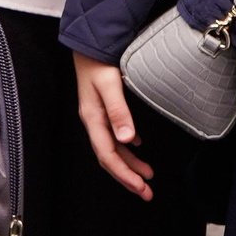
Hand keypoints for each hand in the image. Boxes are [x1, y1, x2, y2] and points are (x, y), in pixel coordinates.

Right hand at [73, 53, 153, 200]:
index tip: (141, 188)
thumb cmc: (99, 62)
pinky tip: (137, 147)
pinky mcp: (102, 109)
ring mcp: (97, 116)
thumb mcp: (111, 85)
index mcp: (93, 119)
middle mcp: (93, 121)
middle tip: (146, 193)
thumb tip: (128, 140)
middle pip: (109, 157)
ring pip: (112, 148)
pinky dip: (126, 147)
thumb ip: (119, 111)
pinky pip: (113, 136)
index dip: (124, 174)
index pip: (108, 155)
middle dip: (127, 177)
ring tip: (147, 176)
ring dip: (129, 164)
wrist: (88, 43)